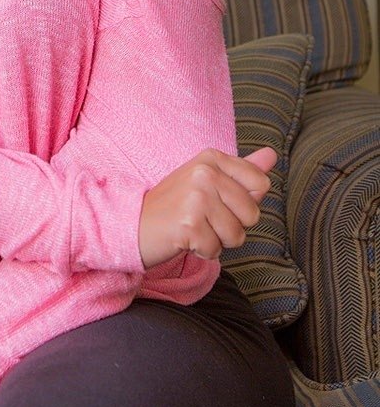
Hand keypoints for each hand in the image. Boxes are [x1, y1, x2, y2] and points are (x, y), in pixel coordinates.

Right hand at [138, 146, 275, 267]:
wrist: (134, 224)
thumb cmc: (175, 205)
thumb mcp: (207, 181)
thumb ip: (242, 170)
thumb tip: (272, 155)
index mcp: (212, 158)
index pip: (260, 183)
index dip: (244, 202)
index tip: (218, 200)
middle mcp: (204, 172)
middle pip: (252, 214)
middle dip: (232, 226)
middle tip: (203, 218)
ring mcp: (196, 197)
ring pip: (236, 235)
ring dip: (217, 241)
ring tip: (195, 228)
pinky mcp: (189, 224)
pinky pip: (216, 250)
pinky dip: (202, 252)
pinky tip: (186, 239)